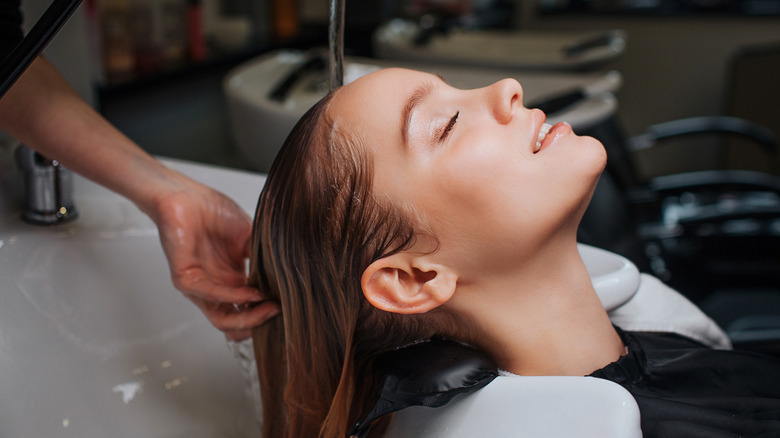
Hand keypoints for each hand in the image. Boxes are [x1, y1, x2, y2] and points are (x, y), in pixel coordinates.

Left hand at [150, 180, 278, 340]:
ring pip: (221, 318)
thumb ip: (265, 258)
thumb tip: (285, 279)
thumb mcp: (250, 237)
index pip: (247, 310)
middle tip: (278, 313)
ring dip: (248, 317)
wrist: (187, 196)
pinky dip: (234, 297)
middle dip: (258, 322)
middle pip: (234, 322)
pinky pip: (211, 295)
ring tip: (269, 308)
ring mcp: (199, 286)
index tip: (287, 306)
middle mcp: (215, 287)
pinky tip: (252, 292)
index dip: (265, 313)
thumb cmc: (213, 212)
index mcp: (230, 280)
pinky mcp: (185, 279)